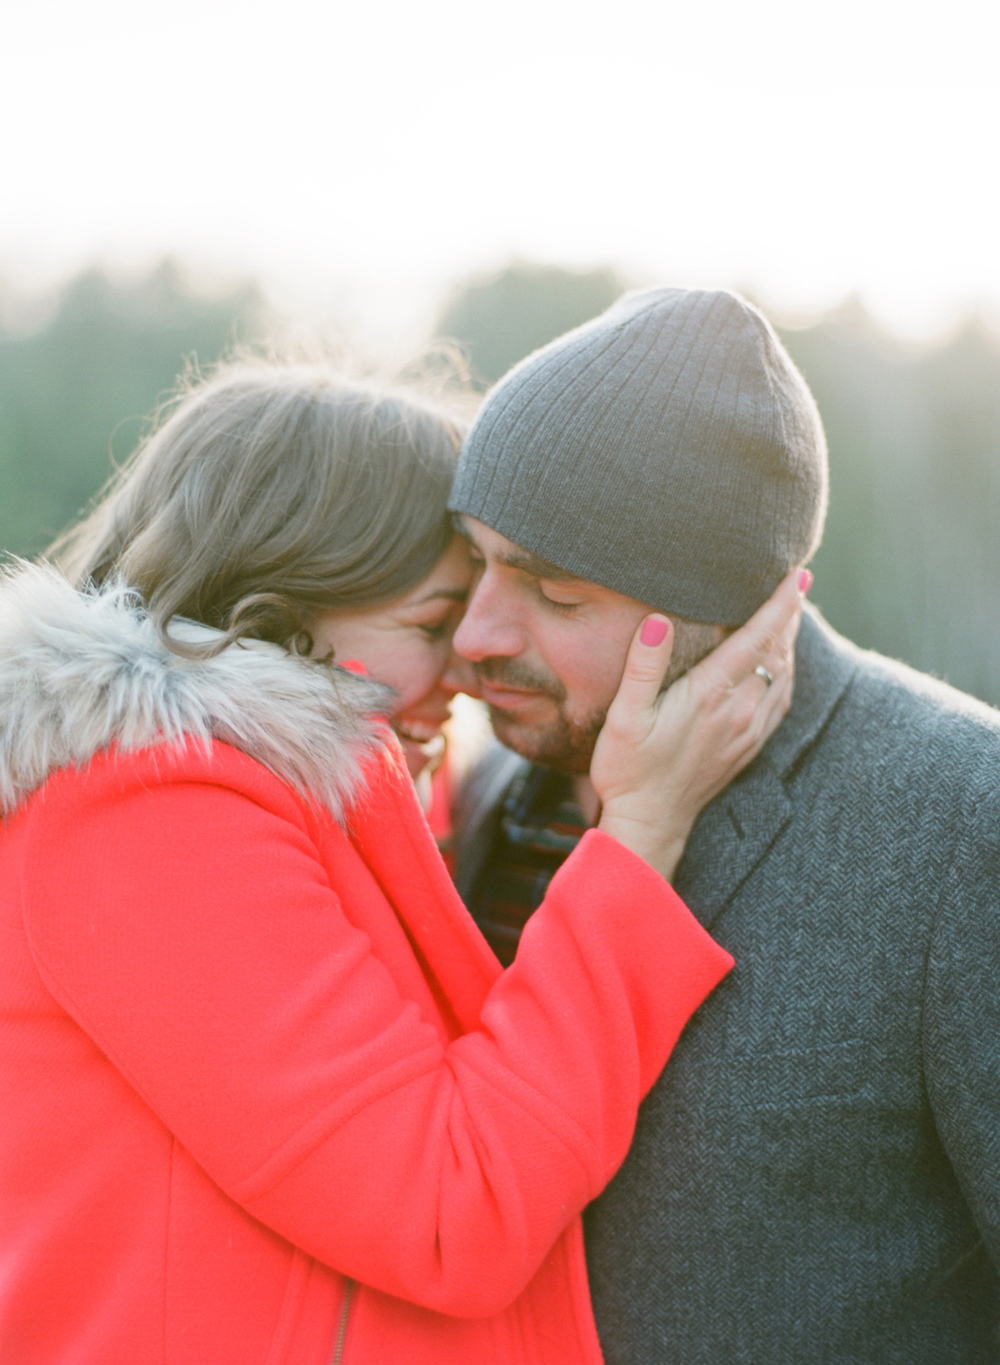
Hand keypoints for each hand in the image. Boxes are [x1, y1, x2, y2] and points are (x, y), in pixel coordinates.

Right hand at [592, 568, 808, 880]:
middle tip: (794, 582)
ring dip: (788, 642)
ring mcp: (748, 730)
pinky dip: (785, 673)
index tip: (795, 574)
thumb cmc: (628, 769)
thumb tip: (658, 621)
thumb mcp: (625, 717)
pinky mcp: (748, 746)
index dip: (779, 604)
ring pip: (783, 675)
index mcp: (712, 695)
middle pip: (778, 652)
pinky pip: (780, 701)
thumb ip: (643, 667)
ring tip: (788, 614)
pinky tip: (780, 664)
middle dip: (788, 615)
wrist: (649, 823)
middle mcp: (740, 710)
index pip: (757, 638)